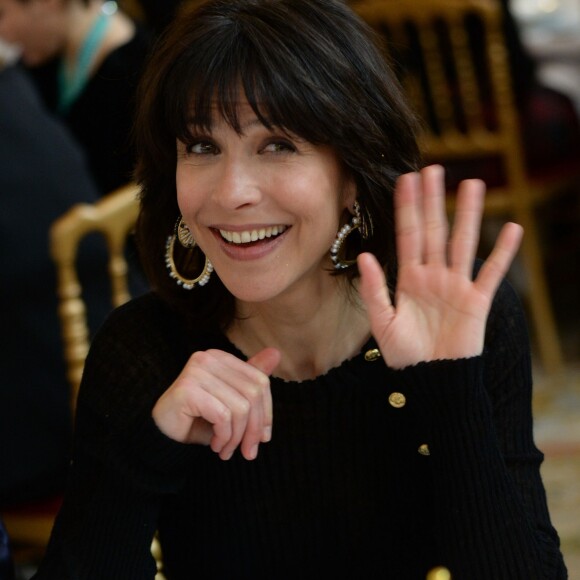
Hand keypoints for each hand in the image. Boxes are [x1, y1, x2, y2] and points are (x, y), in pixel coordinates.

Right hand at [152, 347, 279, 459]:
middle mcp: (208, 358)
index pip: (260, 381)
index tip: (263, 438)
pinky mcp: (187, 389)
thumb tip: (276, 353)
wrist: (164, 436)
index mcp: (221, 357)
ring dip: (236, 437)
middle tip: (248, 451)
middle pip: (253, 394)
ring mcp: (196, 371)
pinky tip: (215, 445)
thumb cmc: (199, 420)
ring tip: (227, 450)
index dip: (266, 412)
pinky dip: (223, 437)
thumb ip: (252, 381)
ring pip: (240, 408)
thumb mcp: (231, 402)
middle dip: (254, 429)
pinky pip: (222, 416)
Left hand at [358, 164, 522, 368]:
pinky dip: (503, 252)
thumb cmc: (404, 354)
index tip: (405, 180)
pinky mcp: (477, 301)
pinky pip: (492, 272)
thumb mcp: (382, 321)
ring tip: (472, 184)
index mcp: (409, 278)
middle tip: (434, 169)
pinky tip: (512, 228)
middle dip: (433, 201)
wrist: (430, 379)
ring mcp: (456, 285)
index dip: (406, 208)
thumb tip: (365, 256)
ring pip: (463, 242)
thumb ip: (374, 288)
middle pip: (434, 230)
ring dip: (468, 214)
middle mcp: (433, 275)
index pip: (407, 235)